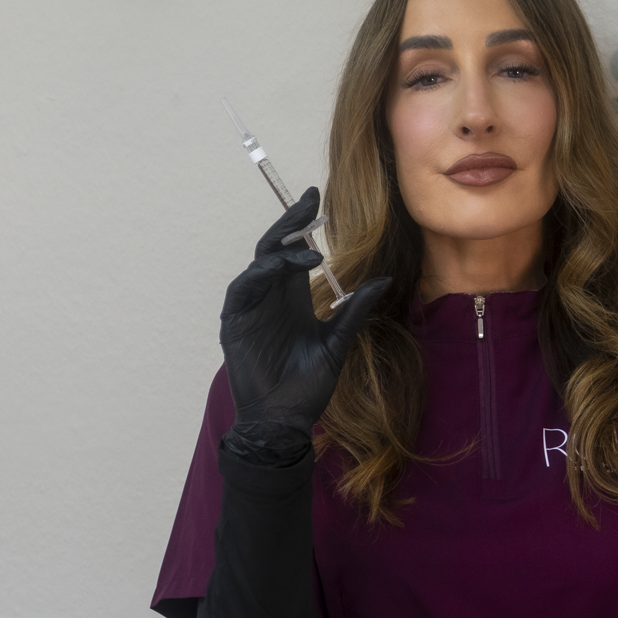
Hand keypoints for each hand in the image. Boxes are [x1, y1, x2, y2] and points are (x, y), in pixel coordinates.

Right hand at [219, 187, 387, 456]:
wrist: (284, 420)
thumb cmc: (308, 386)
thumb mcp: (338, 341)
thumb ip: (354, 309)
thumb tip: (383, 278)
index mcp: (294, 296)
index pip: (296, 249)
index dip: (304, 223)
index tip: (317, 197)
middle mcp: (271, 296)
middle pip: (276, 247)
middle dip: (291, 222)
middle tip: (309, 202)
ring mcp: (251, 307)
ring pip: (260, 263)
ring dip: (281, 250)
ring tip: (309, 249)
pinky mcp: (234, 321)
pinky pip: (243, 288)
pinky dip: (259, 274)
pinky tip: (278, 268)